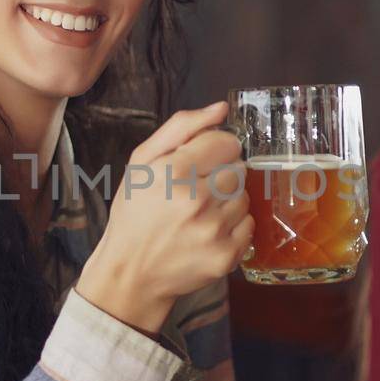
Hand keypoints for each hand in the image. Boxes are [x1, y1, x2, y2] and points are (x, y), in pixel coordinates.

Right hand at [76, 102, 250, 332]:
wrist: (130, 271)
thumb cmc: (135, 212)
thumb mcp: (142, 161)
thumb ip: (182, 127)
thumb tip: (221, 109)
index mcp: (174, 171)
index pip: (227, 142)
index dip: (215, 149)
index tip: (201, 162)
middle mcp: (197, 199)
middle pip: (239, 169)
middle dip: (220, 175)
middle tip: (196, 191)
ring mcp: (214, 230)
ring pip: (244, 197)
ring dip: (228, 202)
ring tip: (201, 213)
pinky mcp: (226, 255)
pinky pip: (249, 225)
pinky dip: (233, 226)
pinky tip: (208, 231)